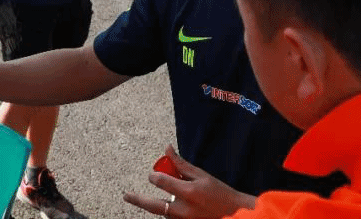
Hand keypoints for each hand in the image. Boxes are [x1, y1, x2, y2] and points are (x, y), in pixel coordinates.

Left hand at [123, 145, 255, 218]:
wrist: (234, 214)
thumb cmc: (220, 193)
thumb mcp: (202, 175)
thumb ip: (181, 165)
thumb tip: (167, 149)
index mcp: (189, 192)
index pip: (161, 182)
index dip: (154, 176)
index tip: (153, 175)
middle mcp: (183, 210)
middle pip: (153, 205)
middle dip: (137, 199)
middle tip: (126, 195)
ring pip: (162, 212)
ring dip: (161, 204)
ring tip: (168, 198)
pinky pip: (171, 218)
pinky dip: (169, 211)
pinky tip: (176, 205)